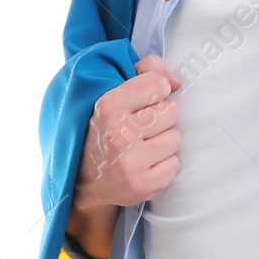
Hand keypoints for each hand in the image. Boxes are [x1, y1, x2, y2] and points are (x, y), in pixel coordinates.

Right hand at [66, 53, 182, 258]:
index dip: (156, 91)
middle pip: (172, 111)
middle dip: (161, 117)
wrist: (82, 180)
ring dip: (164, 141)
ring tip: (143, 146)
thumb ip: (146, 72)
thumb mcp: (113, 93)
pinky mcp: (142, 186)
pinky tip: (145, 164)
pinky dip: (164, 164)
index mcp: (108, 106)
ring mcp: (130, 163)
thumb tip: (176, 82)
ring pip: (175, 138)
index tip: (143, 101)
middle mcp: (118, 134)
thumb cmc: (104, 129)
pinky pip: (175, 165)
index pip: (159, 84)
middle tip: (142, 127)